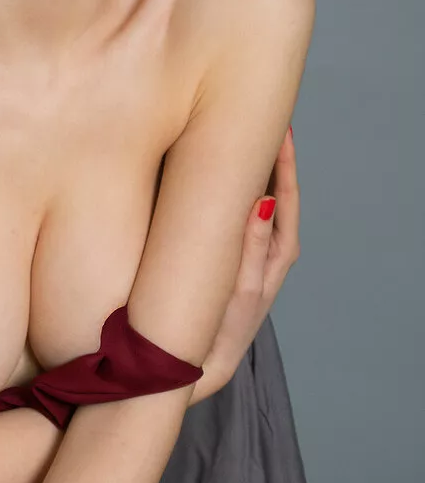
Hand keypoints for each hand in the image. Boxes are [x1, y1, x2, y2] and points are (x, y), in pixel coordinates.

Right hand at [188, 125, 299, 405]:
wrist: (196, 363)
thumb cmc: (221, 330)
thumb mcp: (242, 288)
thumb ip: (252, 245)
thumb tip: (265, 200)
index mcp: (278, 251)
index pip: (287, 194)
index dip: (285, 160)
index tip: (281, 127)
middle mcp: (266, 245)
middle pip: (274, 189)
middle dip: (268, 156)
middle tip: (259, 119)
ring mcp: (245, 248)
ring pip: (251, 197)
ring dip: (248, 169)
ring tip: (238, 137)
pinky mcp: (224, 252)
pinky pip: (230, 210)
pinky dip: (227, 188)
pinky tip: (213, 175)